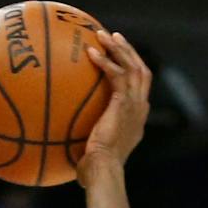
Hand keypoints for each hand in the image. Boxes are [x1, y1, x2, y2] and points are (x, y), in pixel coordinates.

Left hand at [78, 32, 151, 179]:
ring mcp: (135, 106)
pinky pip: (117, 75)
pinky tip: (91, 53)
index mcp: (137, 119)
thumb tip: (66, 144)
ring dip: (119, 49)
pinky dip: (105, 62)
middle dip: (129, 52)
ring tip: (103, 35)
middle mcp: (140, 110)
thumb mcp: (94, 152)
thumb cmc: (95, 171)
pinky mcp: (124, 104)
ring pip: (133, 67)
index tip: (120, 59)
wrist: (104, 171)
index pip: (140, 88)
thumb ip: (87, 141)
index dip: (132, 70)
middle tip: (115, 37)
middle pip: (142, 71)